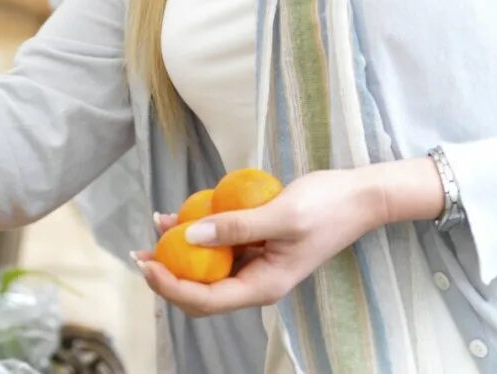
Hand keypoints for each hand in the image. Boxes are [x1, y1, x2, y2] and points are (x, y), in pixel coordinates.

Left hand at [134, 167, 406, 316]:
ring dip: (178, 252)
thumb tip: (190, 237)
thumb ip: (235, 226)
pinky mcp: (256, 244)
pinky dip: (197, 233)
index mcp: (264, 285)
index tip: (145, 263)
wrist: (357, 196)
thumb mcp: (279, 214)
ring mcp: (256, 263)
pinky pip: (219, 246)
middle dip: (168, 275)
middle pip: (201, 292)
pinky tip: (178, 215)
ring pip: (207, 268)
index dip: (171, 287)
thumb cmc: (326, 206)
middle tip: (138, 251)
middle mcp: (257, 280)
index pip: (206, 300)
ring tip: (155, 227)